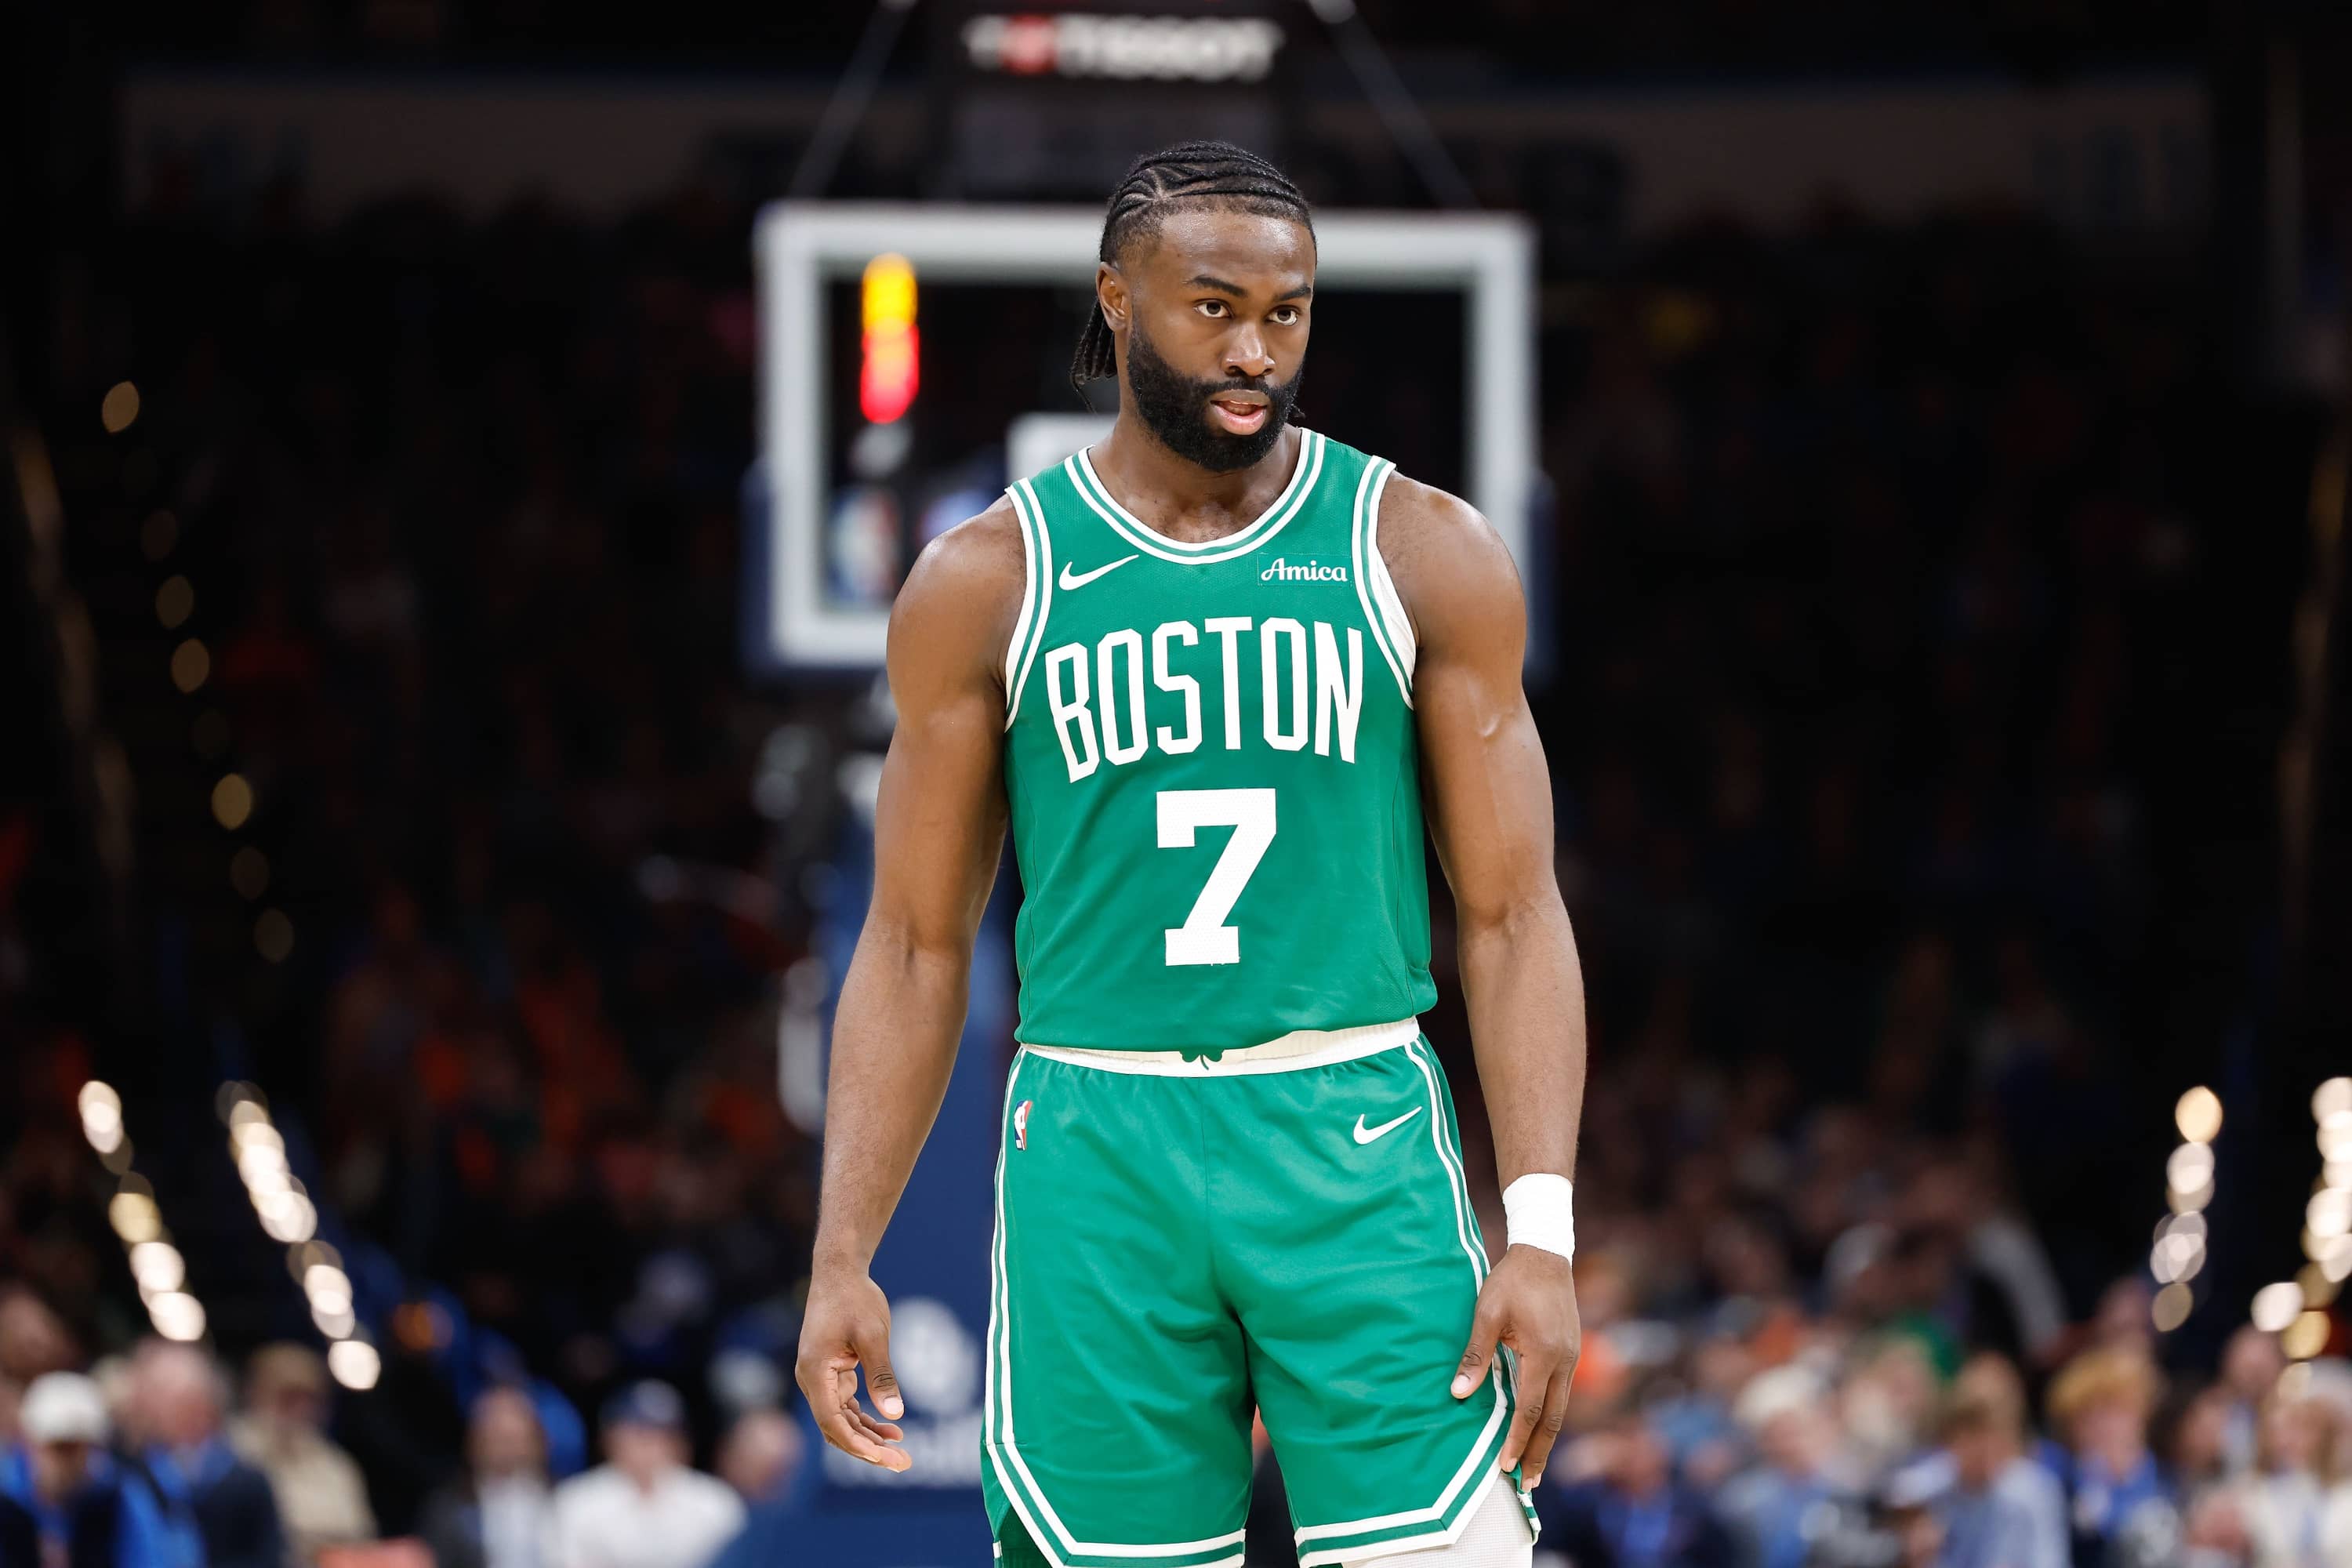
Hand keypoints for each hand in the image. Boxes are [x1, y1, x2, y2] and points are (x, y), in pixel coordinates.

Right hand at [795, 1259, 910, 1471]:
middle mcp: (811, 1380)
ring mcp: (820, 1378)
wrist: (840, 1272)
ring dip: (868, 1438)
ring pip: (842, 1421)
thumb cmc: (855, 1299)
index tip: (882, 1458)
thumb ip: (881, 1375)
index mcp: (814, 1372)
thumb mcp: (873, 1336)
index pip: (832, 1421)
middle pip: (836, 1428)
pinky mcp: (832, 1374)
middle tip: (902, 1464)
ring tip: (901, 1454)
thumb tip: (894, 1415)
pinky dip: (866, 1420)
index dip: (856, 1443)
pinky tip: (891, 1430)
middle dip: (867, 1449)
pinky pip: (846, 1407)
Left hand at [1451, 1244, 1579, 1485]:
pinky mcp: (1571, 1350)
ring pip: (1561, 1408)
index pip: (1529, 1410)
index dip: (1517, 1441)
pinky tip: (1541, 1427)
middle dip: (1539, 1453)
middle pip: (1553, 1419)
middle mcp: (1564, 1361)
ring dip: (1546, 1438)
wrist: (1543, 1253)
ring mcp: (1572, 1356)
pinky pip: (1562, 1392)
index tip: (1505, 1467)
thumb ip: (1475, 1356)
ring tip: (1535, 1466)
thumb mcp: (1486, 1314)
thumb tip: (1458, 1394)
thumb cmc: (1511, 1282)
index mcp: (1543, 1355)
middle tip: (1528, 1485)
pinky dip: (1551, 1415)